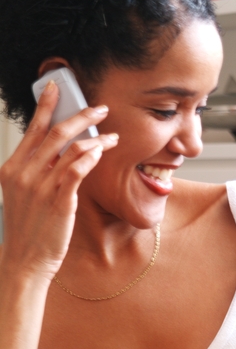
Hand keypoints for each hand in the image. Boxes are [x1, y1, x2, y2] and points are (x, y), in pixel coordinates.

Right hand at [0, 80, 117, 281]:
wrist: (25, 260)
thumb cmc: (27, 228)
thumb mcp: (21, 194)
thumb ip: (35, 171)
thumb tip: (58, 152)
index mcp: (12, 168)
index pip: (32, 129)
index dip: (45, 105)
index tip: (56, 87)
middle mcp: (24, 174)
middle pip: (54, 132)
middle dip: (80, 115)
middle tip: (99, 107)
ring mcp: (41, 188)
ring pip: (70, 149)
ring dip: (94, 137)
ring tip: (111, 135)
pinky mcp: (59, 203)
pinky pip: (77, 171)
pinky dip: (90, 157)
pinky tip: (101, 151)